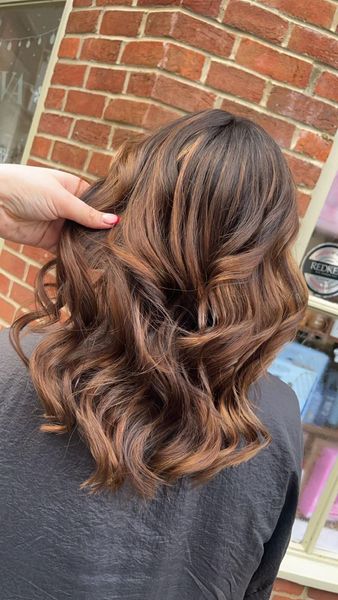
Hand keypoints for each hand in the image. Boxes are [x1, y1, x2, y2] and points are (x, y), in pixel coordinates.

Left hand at [0, 164, 118, 252]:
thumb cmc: (25, 187)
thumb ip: (86, 213)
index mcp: (74, 188)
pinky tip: (90, 262)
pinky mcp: (49, 241)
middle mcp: (69, 206)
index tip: (125, 227)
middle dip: (101, 232)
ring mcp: (59, 224)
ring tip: (109, 255)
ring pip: (81, 238)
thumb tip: (114, 221)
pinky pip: (67, 251)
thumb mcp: (60, 198)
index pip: (99, 203)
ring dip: (89, 245)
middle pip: (91, 222)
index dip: (109, 214)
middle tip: (120, 245)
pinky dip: (76, 256)